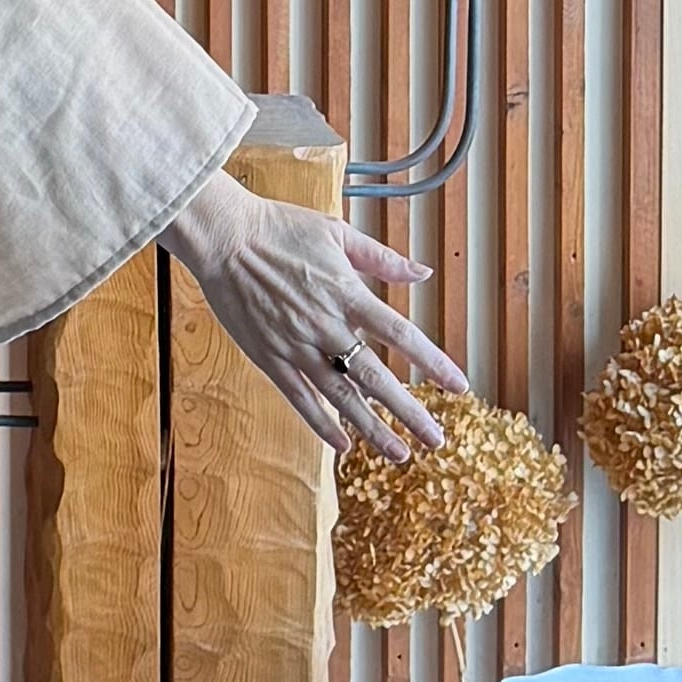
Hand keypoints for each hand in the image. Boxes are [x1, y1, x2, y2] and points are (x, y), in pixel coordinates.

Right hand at [159, 175, 467, 460]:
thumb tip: (423, 273)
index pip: (401, 334)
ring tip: (399, 454)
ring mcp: (296, 346)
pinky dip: (321, 424)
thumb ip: (383, 258)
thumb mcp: (338, 234)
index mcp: (347, 293)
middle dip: (410, 412)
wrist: (223, 237)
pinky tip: (342, 445)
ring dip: (373, 428)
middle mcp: (326, 326)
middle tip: (436, 440)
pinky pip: (299, 398)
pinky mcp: (269, 357)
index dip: (433, 362)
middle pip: (376, 377)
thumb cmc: (279, 228)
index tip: (458, 386)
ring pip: (341, 397)